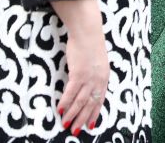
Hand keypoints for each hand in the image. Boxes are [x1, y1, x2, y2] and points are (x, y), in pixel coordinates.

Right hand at [52, 0, 109, 135]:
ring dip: (72, 114)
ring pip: (80, 101)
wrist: (88, 32)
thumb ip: (95, 75)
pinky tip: (60, 110)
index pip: (100, 100)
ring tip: (66, 124)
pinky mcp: (78, 73)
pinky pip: (70, 92)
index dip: (95, 113)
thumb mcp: (98, 63)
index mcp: (104, 78)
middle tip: (75, 131)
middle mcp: (98, 80)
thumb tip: (88, 85)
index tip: (91, 125)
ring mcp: (89, 77)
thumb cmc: (90, 46)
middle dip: (82, 119)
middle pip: (90, 104)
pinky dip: (65, 102)